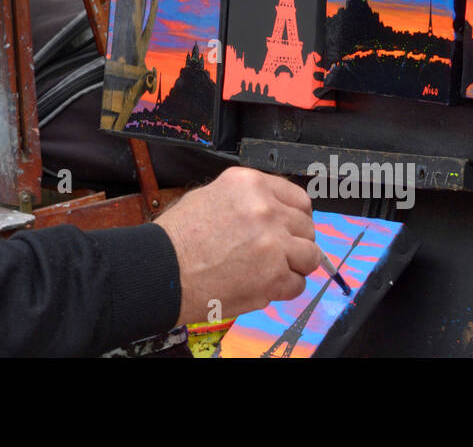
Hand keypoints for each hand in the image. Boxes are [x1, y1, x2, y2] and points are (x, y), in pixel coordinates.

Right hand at [154, 166, 321, 325]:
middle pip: (307, 226)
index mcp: (250, 184)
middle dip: (295, 241)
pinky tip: (261, 285)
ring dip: (295, 265)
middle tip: (277, 253)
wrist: (162, 271)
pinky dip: (284, 289)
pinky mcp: (274, 276)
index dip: (296, 216)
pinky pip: (298, 284)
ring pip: (310, 256)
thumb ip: (247, 200)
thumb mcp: (209, 196)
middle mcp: (266, 209)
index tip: (292, 227)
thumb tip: (274, 211)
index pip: (298, 198)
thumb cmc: (177, 238)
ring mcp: (273, 243)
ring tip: (271, 270)